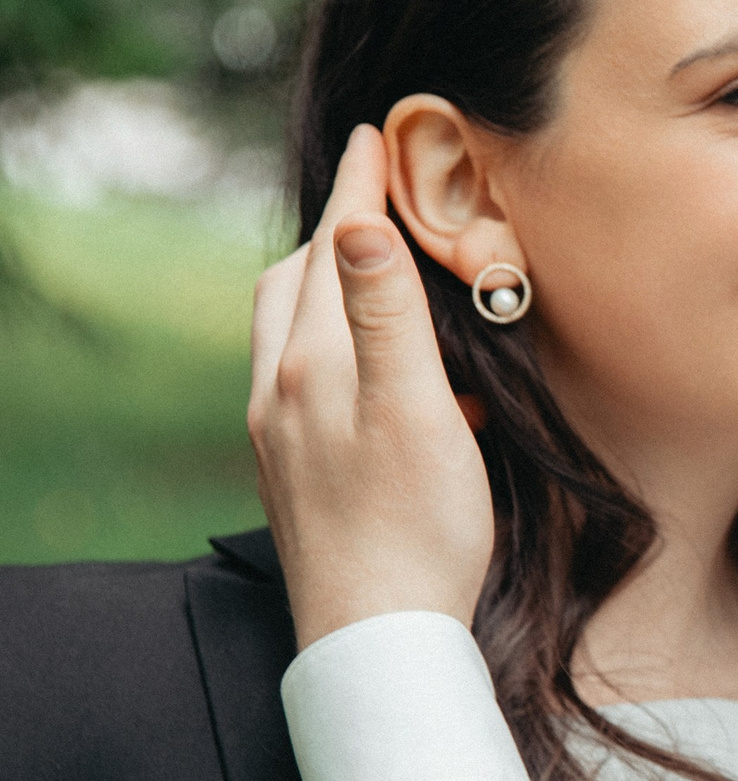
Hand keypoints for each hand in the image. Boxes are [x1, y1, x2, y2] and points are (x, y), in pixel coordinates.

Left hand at [249, 125, 496, 648]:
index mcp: (311, 364)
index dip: (358, 191)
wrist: (376, 641)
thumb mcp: (414, 410)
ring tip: (372, 275)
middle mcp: (281, 393)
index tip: (377, 139)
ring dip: (327, 291)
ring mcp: (280, 438)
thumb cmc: (414, 532)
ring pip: (291, 335)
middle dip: (334, 232)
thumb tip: (358, 221)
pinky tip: (384, 381)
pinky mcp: (293, 476)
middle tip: (374, 195)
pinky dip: (336, 350)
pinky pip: (303, 384)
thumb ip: (386, 314)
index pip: (334, 250)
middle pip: (296, 284)